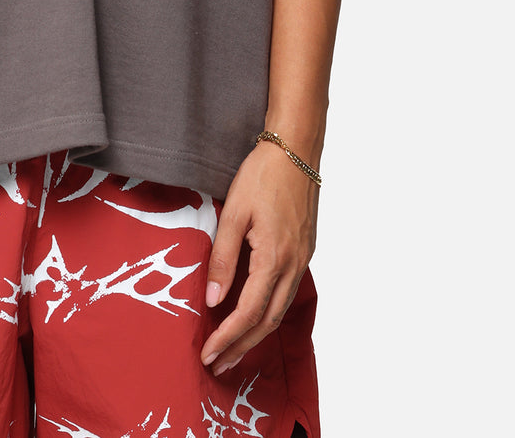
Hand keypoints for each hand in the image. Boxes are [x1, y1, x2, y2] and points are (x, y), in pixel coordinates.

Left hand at [199, 140, 318, 372]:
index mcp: (274, 258)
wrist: (296, 150)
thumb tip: (212, 300)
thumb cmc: (262, 175)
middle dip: (242, 346)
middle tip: (219, 365)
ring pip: (280, 310)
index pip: (248, 312)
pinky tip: (254, 314)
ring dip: (256, 333)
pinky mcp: (305, 251)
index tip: (209, 355)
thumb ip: (223, 259)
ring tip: (233, 349)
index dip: (228, 337)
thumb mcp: (234, 214)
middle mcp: (294, 265)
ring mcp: (303, 259)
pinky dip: (269, 311)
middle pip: (267, 320)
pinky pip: (287, 292)